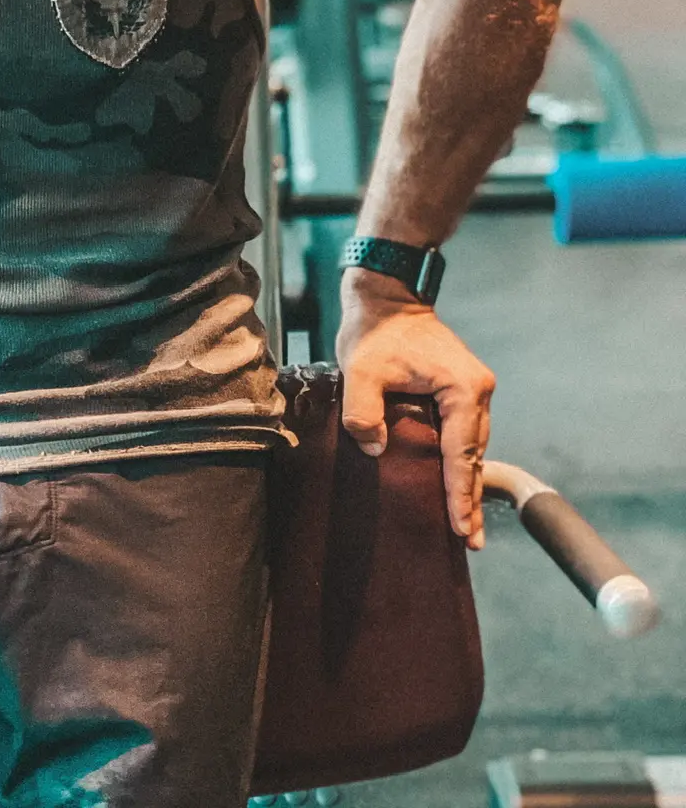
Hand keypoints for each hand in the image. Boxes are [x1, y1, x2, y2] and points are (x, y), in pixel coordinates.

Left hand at [336, 269, 494, 549]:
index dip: (459, 494)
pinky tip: (453, 483)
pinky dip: (459, 461)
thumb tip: (373, 449)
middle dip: (470, 498)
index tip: (462, 529)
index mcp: (462, 388)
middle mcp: (476, 390)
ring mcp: (471, 389)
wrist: (386, 296)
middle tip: (470, 541)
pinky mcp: (459, 389)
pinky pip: (463, 434)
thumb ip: (363, 411)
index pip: (460, 453)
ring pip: (471, 447)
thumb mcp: (361, 370)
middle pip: (473, 455)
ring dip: (466, 482)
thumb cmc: (375, 330)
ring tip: (464, 524)